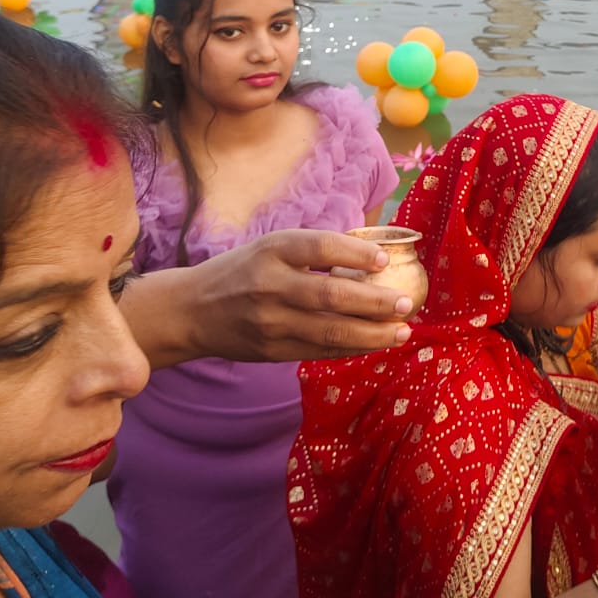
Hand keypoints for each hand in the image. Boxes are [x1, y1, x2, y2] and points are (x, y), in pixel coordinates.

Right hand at [181, 229, 413, 362]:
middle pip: (330, 295)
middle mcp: (270, 285)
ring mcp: (271, 322)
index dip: (355, 253)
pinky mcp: (272, 351)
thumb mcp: (271, 246)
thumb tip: (373, 256)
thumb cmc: (243, 271)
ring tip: (401, 332)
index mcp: (272, 250)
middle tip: (405, 304)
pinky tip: (374, 344)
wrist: (192, 310)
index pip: (319, 247)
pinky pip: (320, 350)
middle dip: (374, 302)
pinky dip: (351, 347)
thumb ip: (314, 251)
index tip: (384, 261)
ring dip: (372, 333)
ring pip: (330, 330)